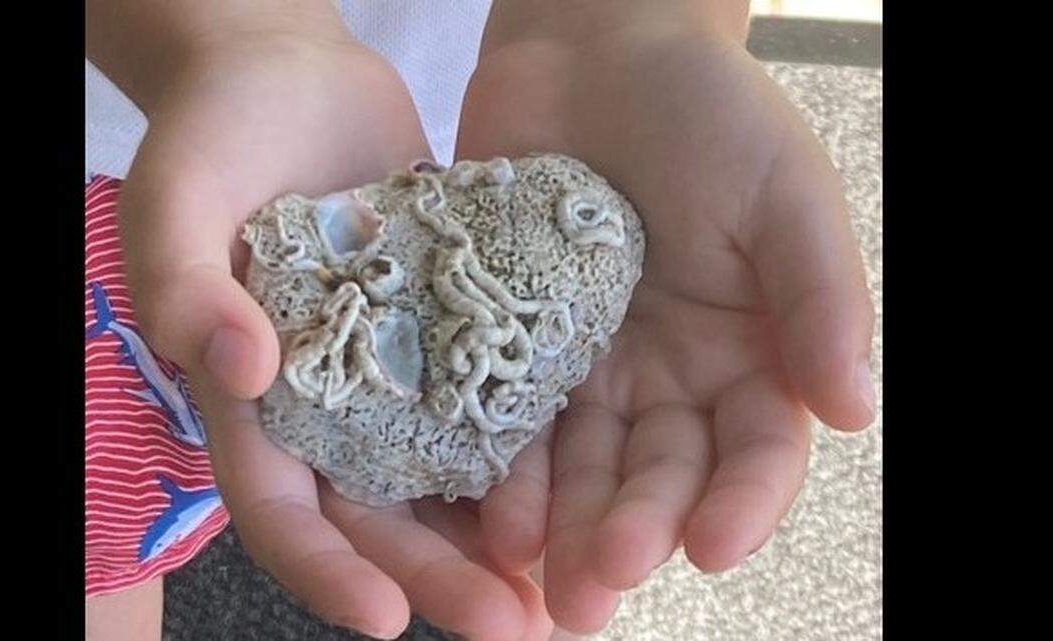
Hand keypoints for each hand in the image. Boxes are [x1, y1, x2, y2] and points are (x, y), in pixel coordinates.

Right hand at [96, 4, 549, 638]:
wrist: (291, 81)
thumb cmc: (214, 139)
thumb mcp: (176, 203)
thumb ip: (184, 282)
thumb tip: (239, 365)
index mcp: (250, 400)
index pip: (278, 508)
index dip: (322, 570)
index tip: (384, 618)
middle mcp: (325, 406)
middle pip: (377, 516)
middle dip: (440, 575)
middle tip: (512, 625)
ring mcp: (391, 374)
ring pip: (442, 476)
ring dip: (497, 537)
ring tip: (563, 584)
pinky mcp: (446, 331)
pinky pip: (488, 399)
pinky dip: (526, 447)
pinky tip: (584, 481)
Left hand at [457, 4, 876, 632]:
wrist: (595, 46)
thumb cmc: (708, 110)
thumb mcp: (784, 194)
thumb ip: (821, 298)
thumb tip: (854, 413)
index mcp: (749, 352)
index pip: (754, 449)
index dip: (741, 501)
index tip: (715, 545)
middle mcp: (671, 374)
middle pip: (657, 473)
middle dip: (633, 532)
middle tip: (600, 589)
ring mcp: (590, 364)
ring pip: (581, 464)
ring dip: (563, 525)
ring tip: (540, 579)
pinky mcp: (517, 341)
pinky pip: (509, 415)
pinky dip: (501, 465)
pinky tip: (486, 512)